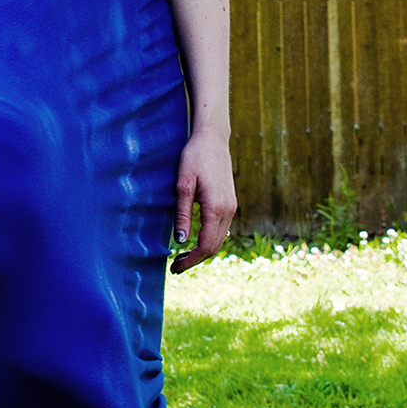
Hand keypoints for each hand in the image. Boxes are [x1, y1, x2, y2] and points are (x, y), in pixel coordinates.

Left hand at [170, 129, 235, 274]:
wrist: (213, 139)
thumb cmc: (194, 158)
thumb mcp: (182, 185)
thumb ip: (183, 214)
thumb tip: (181, 241)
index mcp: (216, 208)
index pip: (206, 245)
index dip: (190, 261)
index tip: (174, 268)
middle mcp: (228, 211)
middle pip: (214, 247)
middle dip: (195, 260)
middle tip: (175, 267)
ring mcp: (232, 207)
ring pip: (219, 240)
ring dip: (202, 252)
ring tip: (182, 257)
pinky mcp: (230, 203)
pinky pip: (221, 230)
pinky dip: (209, 241)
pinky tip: (195, 241)